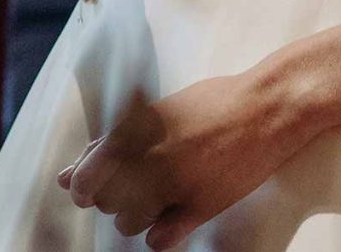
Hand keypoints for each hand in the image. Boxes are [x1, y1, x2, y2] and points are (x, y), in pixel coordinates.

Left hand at [57, 71, 311, 248]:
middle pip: (106, 202)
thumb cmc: (216, 102)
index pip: (86, 178)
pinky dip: (161, 234)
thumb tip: (71, 173)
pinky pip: (158, 240)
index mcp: (135, 131)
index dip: (86, 188)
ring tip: (163, 196)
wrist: (269, 107)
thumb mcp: (158, 110)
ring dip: (139, 215)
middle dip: (117, 197)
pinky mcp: (201, 207)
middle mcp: (149, 159)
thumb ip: (112, 141)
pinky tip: (174, 216)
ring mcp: (175, 184)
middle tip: (145, 181)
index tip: (96, 189)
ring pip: (128, 224)